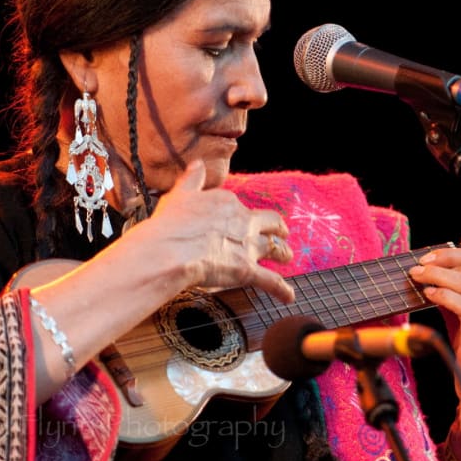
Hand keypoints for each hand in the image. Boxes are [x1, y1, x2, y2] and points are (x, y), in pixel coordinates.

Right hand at [122, 160, 294, 302]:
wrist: (172, 249)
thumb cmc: (171, 223)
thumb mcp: (180, 194)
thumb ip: (192, 179)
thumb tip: (197, 164)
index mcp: (227, 203)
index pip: (240, 207)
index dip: (243, 215)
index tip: (242, 220)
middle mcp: (243, 221)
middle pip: (271, 222)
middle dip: (278, 228)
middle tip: (281, 233)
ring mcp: (248, 246)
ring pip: (276, 248)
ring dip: (284, 253)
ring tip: (287, 257)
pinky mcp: (247, 270)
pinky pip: (272, 281)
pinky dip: (282, 290)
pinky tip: (289, 297)